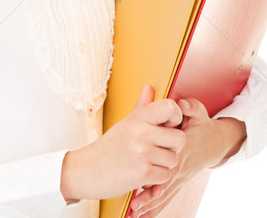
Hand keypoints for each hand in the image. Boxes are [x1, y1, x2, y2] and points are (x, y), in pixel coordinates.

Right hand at [60, 85, 185, 201]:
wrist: (86, 169)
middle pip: (180, 138)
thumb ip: (142, 106)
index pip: (171, 107)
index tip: (168, 126)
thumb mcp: (126, 123)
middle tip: (159, 150)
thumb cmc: (109, 146)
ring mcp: (142, 153)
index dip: (176, 117)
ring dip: (163, 165)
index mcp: (138, 117)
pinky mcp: (142, 173)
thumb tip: (149, 87)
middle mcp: (141, 132)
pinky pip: (165, 176)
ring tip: (147, 163)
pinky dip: (156, 179)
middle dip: (173, 147)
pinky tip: (143, 175)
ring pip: (173, 160)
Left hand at [128, 98, 246, 217]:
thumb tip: (182, 103)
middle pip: (165, 183)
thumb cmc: (203, 126)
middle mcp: (181, 164)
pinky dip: (156, 206)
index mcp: (183, 148)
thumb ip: (190, 106)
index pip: (169, 162)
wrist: (216, 143)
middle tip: (134, 206)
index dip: (157, 173)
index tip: (142, 182)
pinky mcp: (179, 180)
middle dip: (149, 197)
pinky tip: (143, 215)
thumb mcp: (199, 113)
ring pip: (165, 193)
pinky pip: (167, 195)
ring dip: (151, 205)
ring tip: (135, 213)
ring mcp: (180, 175)